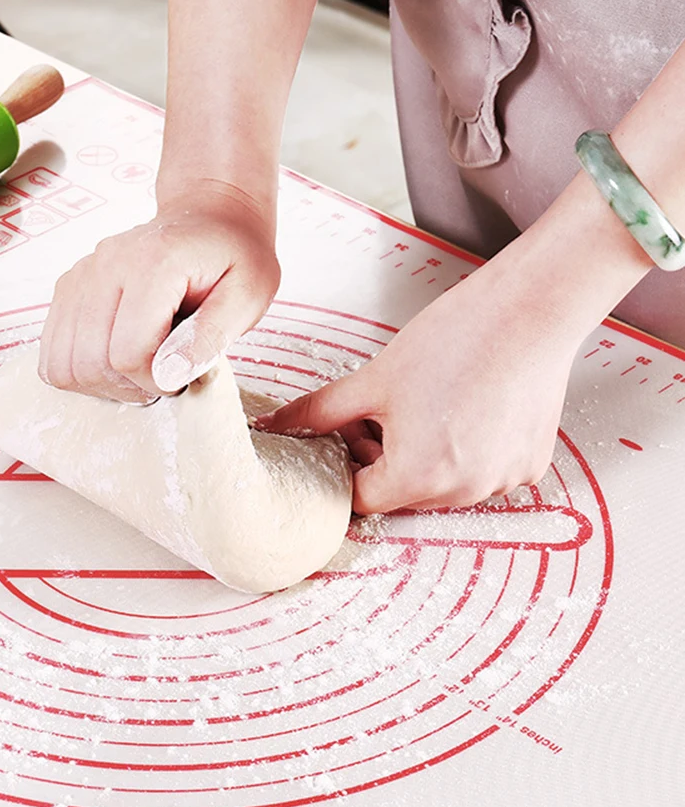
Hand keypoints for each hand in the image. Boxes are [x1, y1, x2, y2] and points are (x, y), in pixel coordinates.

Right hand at [38, 181, 280, 401]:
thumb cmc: (235, 257)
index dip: (156, 382)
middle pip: (88, 363)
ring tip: (138, 369)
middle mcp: (105, 264)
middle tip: (162, 376)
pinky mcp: (68, 289)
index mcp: (153, 264)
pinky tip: (115, 360)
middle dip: (127, 387)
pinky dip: (80, 371)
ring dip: (100, 383)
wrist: (210, 216)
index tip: (182, 375)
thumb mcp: (248, 295)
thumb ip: (211, 336)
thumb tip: (168, 376)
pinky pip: (51, 353)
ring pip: (62, 364)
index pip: (127, 354)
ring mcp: (80, 276)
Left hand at [254, 265, 587, 514]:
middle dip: (383, 459)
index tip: (351, 433)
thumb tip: (273, 426)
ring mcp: (501, 482)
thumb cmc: (455, 340)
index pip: (362, 497)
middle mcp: (463, 492)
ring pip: (442, 485)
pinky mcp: (528, 466)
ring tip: (426, 404)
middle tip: (383, 411)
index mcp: (417, 477)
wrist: (531, 309)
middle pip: (402, 493)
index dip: (348, 464)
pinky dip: (466, 450)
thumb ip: (317, 413)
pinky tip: (465, 407)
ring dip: (424, 457)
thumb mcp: (372, 380)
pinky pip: (482, 472)